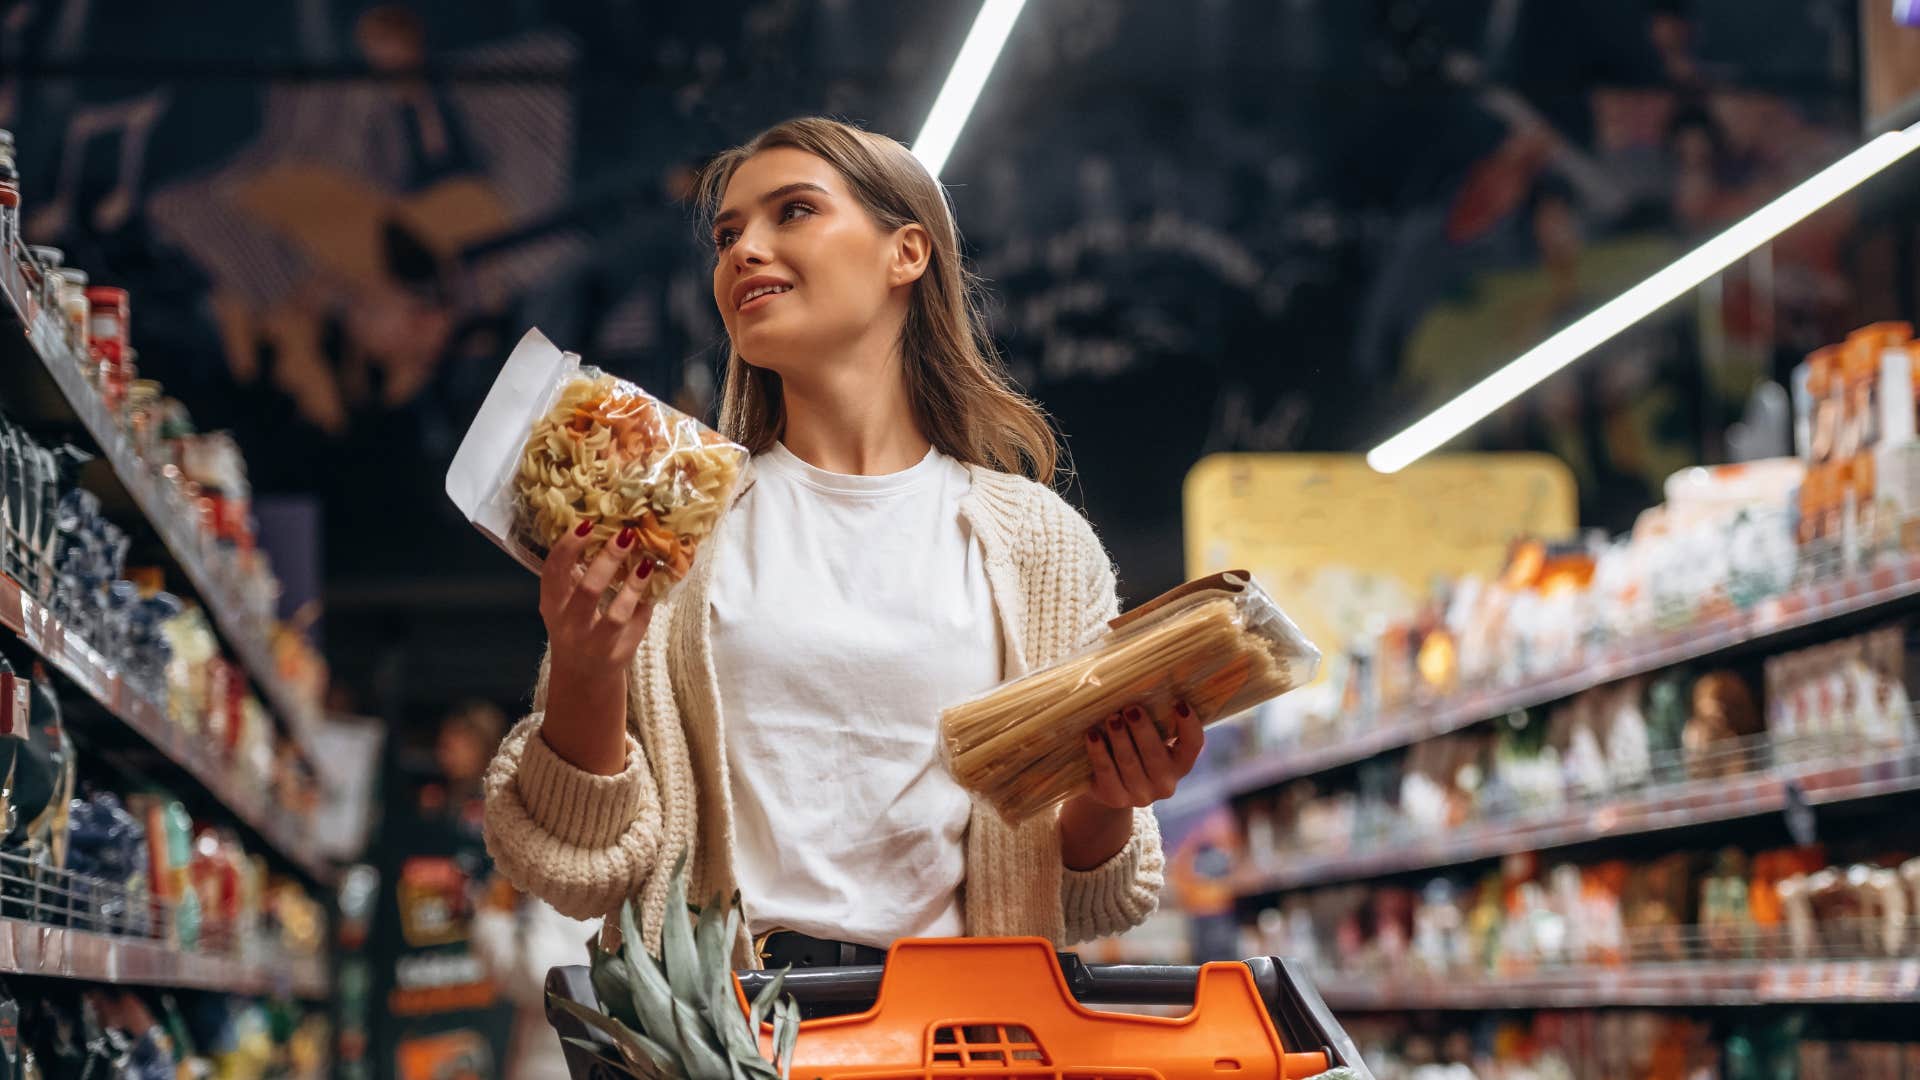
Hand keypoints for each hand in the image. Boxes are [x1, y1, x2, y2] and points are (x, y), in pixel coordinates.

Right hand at [536, 521, 656, 774]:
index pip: (553, 572)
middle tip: (626, 535)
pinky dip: (646, 603)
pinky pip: (637, 625)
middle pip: (588, 591)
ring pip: (616, 614)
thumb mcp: (564, 602)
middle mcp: (570, 626)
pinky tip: (656, 583)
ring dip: (633, 585)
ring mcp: (595, 643)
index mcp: (551, 606)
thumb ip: (574, 573)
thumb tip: (599, 527)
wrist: (583, 676)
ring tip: (646, 561)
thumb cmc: (576, 626)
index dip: (568, 547)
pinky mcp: (619, 654)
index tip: (587, 524)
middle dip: (607, 560)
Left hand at [1080, 699, 1204, 808]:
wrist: (1107, 783)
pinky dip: (1099, 753)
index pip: (1193, 744)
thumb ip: (1154, 714)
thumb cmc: (1133, 745)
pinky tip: (1092, 735)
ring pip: (1129, 763)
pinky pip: (1106, 773)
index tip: (1180, 703)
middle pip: (1156, 755)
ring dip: (1120, 739)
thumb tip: (1146, 673)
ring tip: (1111, 718)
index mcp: (1181, 763)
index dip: (1189, 725)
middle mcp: (1165, 783)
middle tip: (1131, 708)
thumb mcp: (1147, 734)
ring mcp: (1141, 794)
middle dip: (1143, 730)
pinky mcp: (1115, 798)